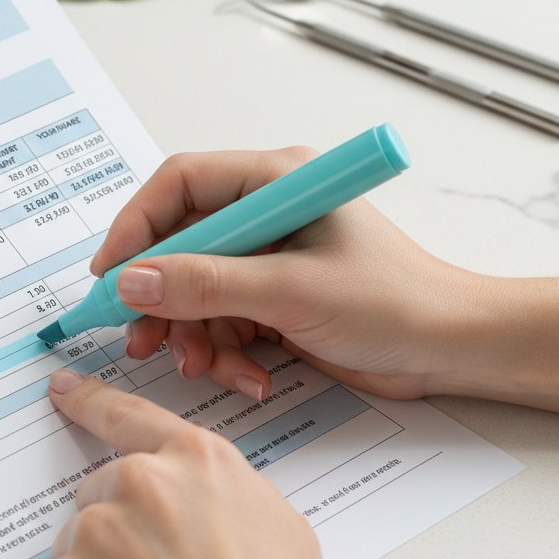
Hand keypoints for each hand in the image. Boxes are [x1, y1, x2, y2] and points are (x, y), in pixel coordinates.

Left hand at [25, 371, 441, 558]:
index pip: (126, 415)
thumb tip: (195, 502)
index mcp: (191, 458)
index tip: (61, 387)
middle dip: (117, 534)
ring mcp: (96, 532)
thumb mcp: (272, 519)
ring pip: (75, 549)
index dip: (89, 400)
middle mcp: (138, 481)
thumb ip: (217, 490)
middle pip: (98, 497)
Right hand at [90, 148, 471, 401]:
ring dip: (194, 334)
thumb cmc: (393, 302)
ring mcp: (268, 257)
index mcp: (273, 181)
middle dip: (162, 297)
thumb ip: (206, 284)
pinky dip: (225, 352)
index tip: (110, 275)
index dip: (136, 226)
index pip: (180, 185)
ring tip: (205, 367)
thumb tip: (132, 281)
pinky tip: (249, 377)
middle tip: (142, 338)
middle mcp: (265, 212)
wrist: (449, 350)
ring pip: (195, 290)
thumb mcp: (289, 292)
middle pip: (179, 244)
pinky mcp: (272, 297)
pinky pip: (222, 320)